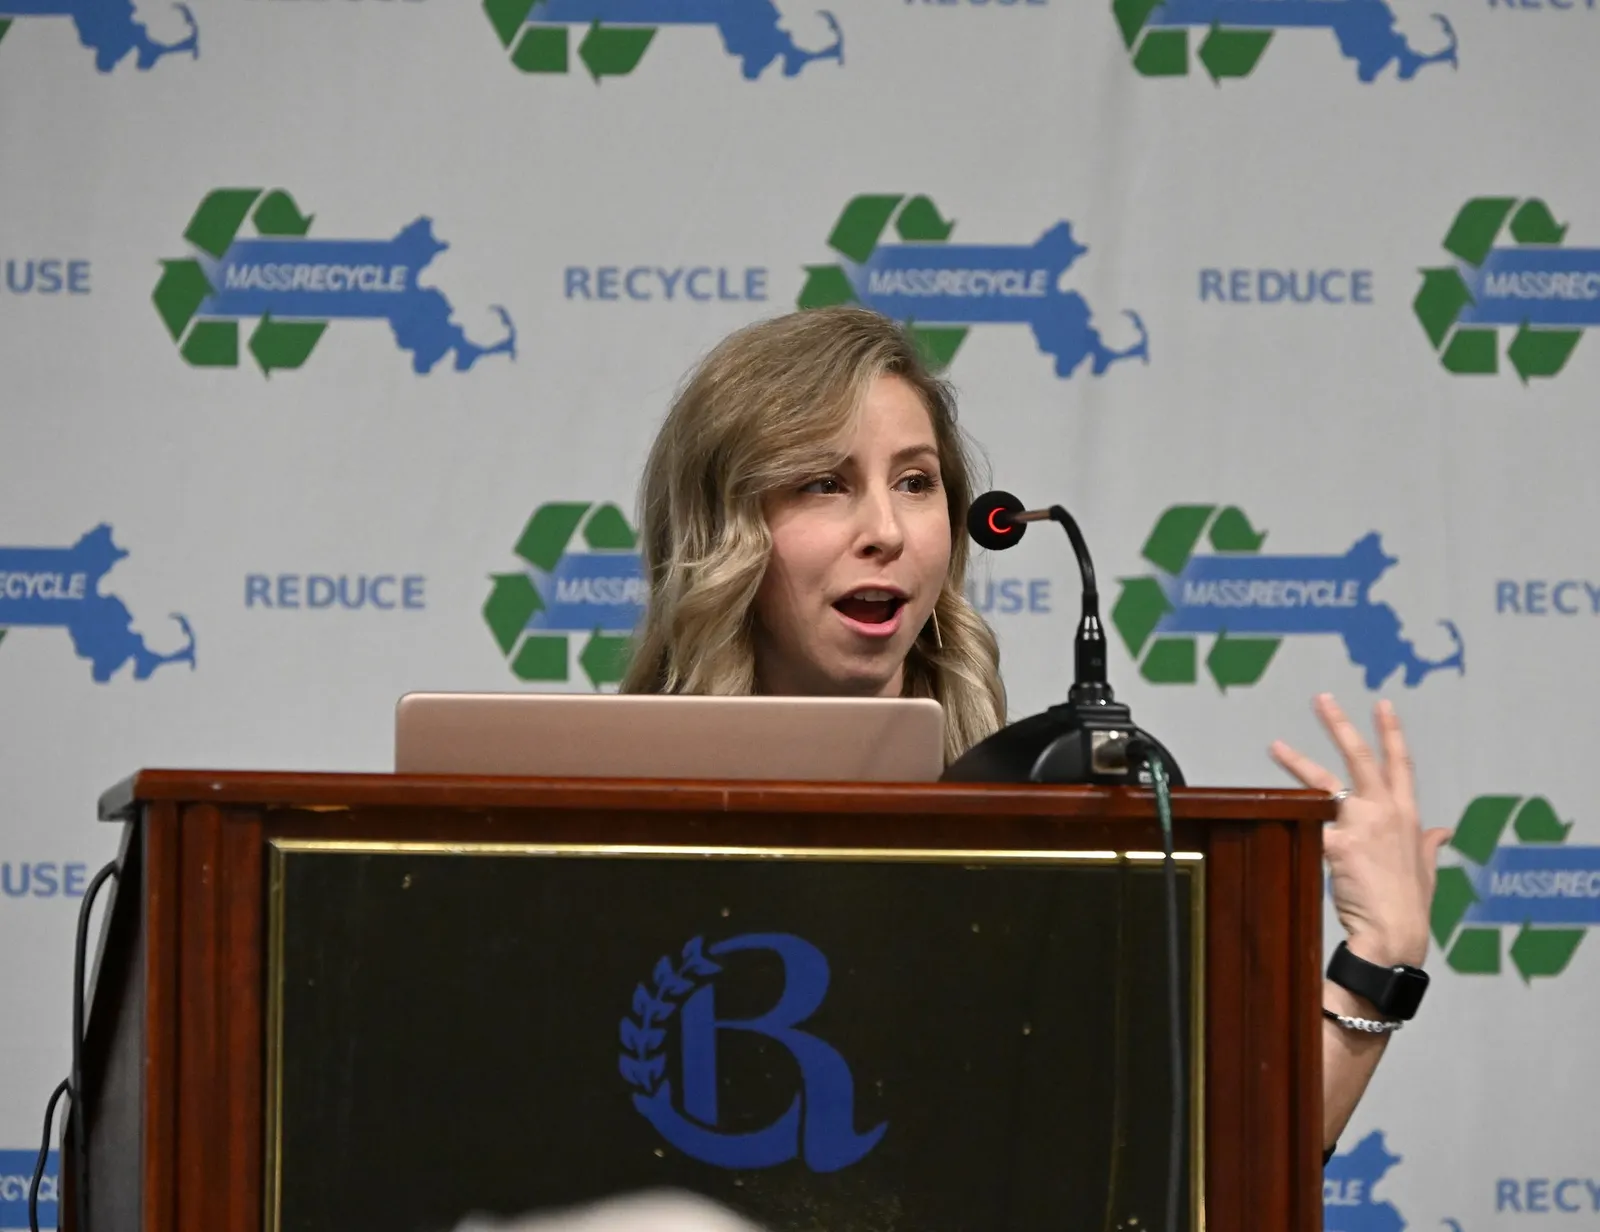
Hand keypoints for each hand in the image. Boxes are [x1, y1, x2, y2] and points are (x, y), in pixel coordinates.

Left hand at [1269, 694, 1451, 968]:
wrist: (1394, 934)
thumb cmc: (1409, 906)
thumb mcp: (1427, 869)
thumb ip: (1430, 844)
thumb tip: (1444, 831)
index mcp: (1408, 815)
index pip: (1400, 764)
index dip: (1391, 733)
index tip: (1382, 705)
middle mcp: (1385, 812)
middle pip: (1359, 757)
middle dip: (1339, 724)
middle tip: (1322, 699)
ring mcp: (1361, 824)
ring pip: (1322, 784)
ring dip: (1297, 763)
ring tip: (1274, 746)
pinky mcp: (1337, 843)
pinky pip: (1307, 822)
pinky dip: (1289, 815)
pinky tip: (1267, 807)